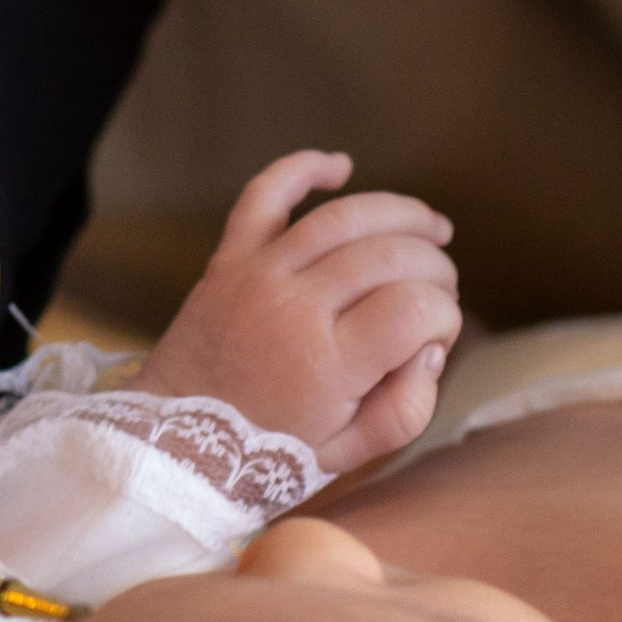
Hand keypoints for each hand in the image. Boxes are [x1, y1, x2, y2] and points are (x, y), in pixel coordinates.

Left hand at [142, 151, 459, 469]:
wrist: (176, 446)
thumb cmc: (267, 453)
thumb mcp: (349, 454)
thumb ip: (405, 410)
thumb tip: (431, 350)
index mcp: (327, 365)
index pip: (416, 308)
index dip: (445, 316)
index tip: (438, 335)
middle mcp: (294, 308)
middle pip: (391, 255)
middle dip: (435, 267)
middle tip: (442, 289)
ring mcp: (258, 275)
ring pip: (344, 217)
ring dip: (399, 213)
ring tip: (431, 227)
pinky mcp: (229, 259)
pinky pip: (264, 194)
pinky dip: (302, 169)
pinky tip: (340, 167)